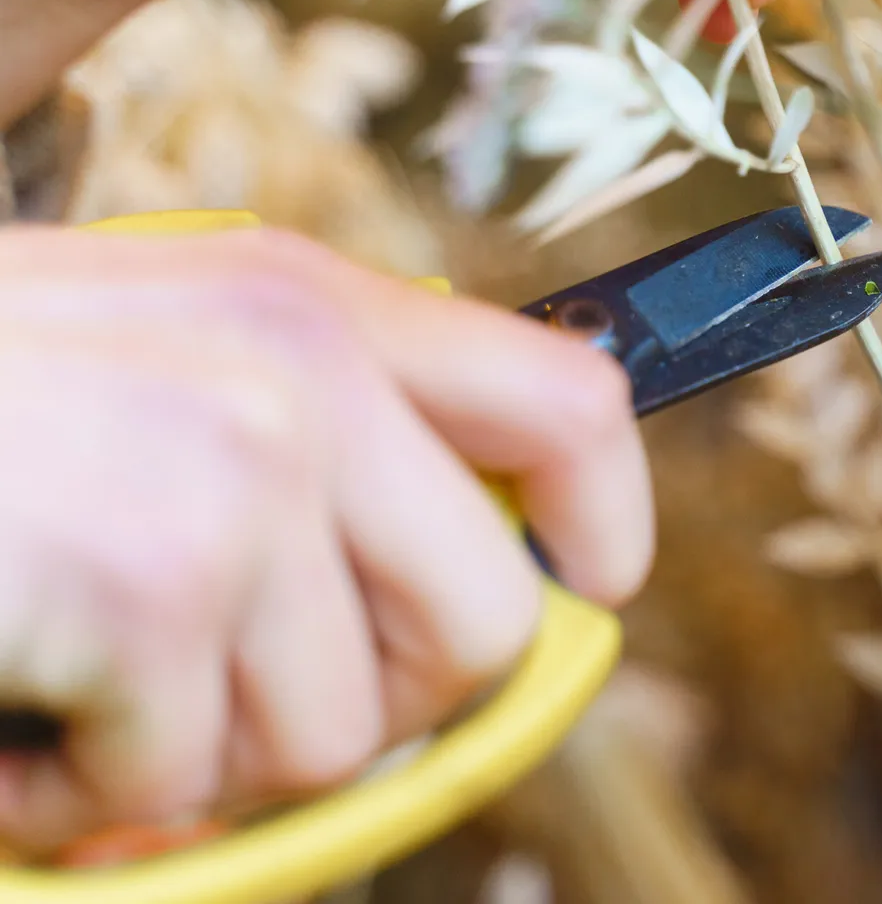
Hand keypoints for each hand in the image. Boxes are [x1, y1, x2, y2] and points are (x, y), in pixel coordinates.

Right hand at [0, 224, 652, 851]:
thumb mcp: (150, 359)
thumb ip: (312, 442)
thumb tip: (458, 584)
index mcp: (314, 305)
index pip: (568, 403)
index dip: (604, 521)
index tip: (587, 587)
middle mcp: (301, 369)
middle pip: (483, 623)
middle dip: (375, 709)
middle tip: (239, 701)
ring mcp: (237, 470)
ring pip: (338, 733)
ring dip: (204, 761)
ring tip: (88, 689)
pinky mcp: (154, 578)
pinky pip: (187, 784)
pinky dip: (86, 795)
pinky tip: (12, 715)